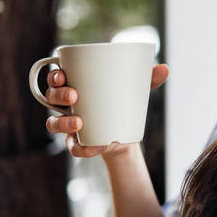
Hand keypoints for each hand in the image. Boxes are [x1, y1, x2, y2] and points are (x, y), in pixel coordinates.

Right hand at [44, 64, 169, 158]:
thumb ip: (149, 77)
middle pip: (52, 96)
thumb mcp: (137, 88)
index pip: (57, 76)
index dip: (54, 74)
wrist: (126, 131)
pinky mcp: (76, 142)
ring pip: (53, 122)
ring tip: (79, 124)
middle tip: (74, 95)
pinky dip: (80, 148)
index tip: (61, 74)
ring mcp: (68, 123)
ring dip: (62, 122)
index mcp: (77, 83)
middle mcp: (67, 103)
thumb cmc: (125, 101)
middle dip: (58, 94)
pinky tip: (91, 147)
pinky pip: (71, 146)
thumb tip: (165, 69)